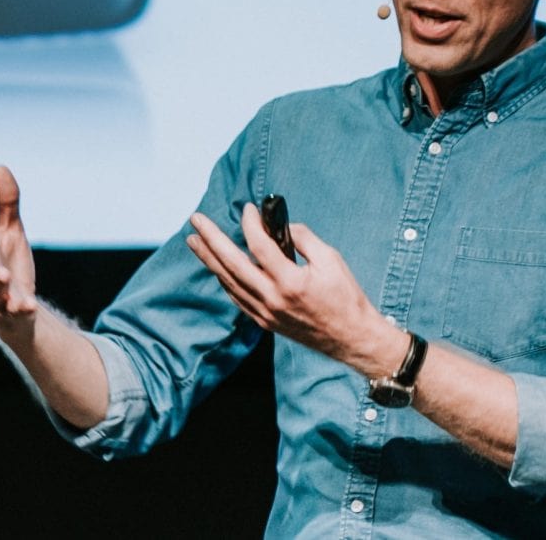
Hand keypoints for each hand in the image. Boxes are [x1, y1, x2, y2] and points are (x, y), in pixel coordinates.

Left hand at [187, 204, 403, 373]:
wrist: (350, 337)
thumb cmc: (344, 296)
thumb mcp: (331, 259)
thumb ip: (304, 239)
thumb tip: (282, 226)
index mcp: (290, 282)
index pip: (259, 246)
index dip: (251, 223)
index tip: (249, 208)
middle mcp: (272, 299)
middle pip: (231, 264)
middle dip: (211, 240)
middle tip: (196, 220)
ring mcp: (265, 313)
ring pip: (228, 282)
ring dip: (209, 259)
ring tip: (195, 241)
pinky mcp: (264, 322)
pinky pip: (236, 297)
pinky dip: (224, 279)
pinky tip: (217, 267)